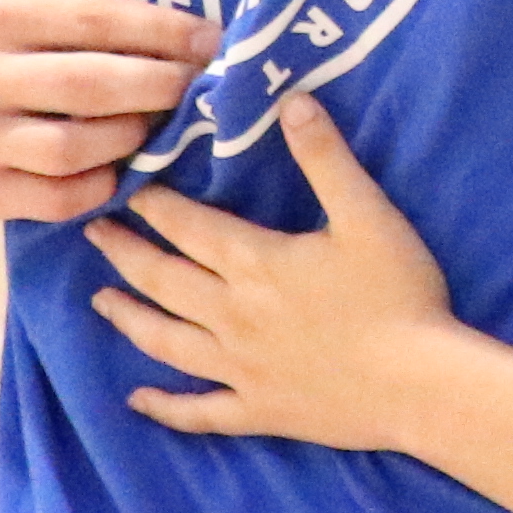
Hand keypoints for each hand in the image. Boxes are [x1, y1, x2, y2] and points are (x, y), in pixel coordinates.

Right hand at [0, 0, 214, 222]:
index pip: (92, 18)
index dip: (160, 29)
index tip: (211, 37)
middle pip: (87, 86)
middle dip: (158, 85)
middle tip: (201, 83)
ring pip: (71, 149)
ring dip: (130, 137)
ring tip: (159, 121)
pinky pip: (56, 199)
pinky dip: (100, 186)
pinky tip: (123, 166)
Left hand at [83, 97, 463, 452]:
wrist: (418, 382)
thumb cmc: (398, 294)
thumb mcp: (368, 214)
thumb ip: (326, 157)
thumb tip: (291, 100)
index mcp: (255, 263)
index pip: (188, 227)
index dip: (154, 206)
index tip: (128, 189)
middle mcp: (231, 315)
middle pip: (162, 279)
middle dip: (125, 253)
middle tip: (94, 233)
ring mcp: (239, 368)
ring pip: (165, 341)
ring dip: (129, 318)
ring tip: (101, 301)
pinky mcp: (258, 410)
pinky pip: (198, 412)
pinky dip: (165, 407)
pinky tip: (139, 401)